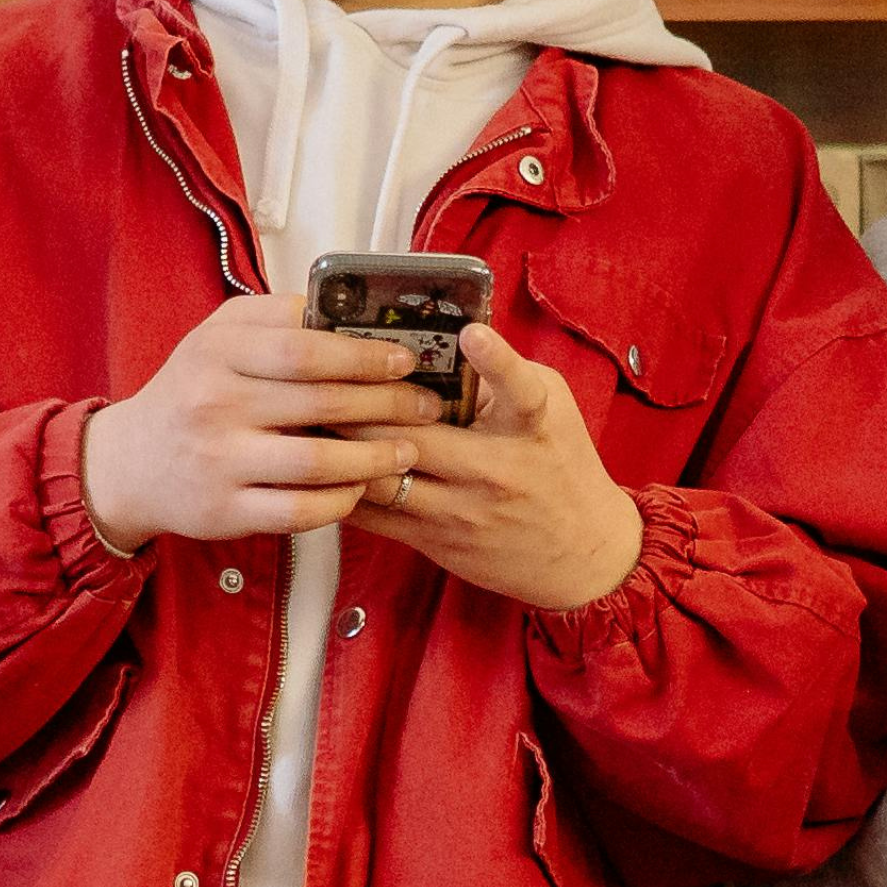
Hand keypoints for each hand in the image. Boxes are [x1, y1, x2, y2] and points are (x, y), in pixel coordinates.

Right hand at [83, 293, 442, 552]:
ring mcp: (219, 461)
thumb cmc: (190, 392)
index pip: (304, 349)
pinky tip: (361, 488)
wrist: (130, 462)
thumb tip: (351, 311)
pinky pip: (299, 511)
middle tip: (425, 406)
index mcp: (218, 352)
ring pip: (317, 464)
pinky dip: (340, 501)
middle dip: (387, 405)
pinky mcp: (225, 511)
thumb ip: (277, 318)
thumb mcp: (218, 337)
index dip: (364, 355)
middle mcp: (214, 404)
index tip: (404, 359)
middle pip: (321, 404)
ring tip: (406, 451)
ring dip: (374, 459)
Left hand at [347, 325, 644, 612]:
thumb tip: (445, 342)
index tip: (472, 333)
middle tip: (323, 376)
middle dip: (364, 406)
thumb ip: (503, 379)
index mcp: (530, 428)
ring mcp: (461, 511)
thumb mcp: (551, 411)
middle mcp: (495, 470)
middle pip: (415, 437)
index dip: (497, 360)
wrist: (582, 552)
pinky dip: (343, 488)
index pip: (520, 391)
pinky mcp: (436, 541)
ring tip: (305, 419)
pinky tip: (319, 466)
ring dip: (341, 449)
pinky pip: (374, 516)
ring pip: (383, 478)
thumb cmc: (562, 466)